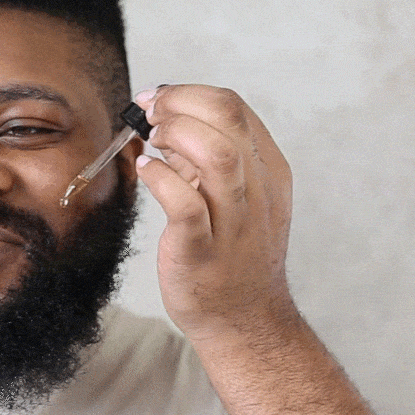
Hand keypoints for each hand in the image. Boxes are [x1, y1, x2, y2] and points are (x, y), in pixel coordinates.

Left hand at [134, 85, 296, 349]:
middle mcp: (257, 191)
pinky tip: (147, 172)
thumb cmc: (233, 257)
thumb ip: (207, 160)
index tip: (157, 99)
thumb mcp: (235, 198)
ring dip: (174, 135)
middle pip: (227, 117)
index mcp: (268, 171)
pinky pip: (185, 203)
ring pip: (217, 154)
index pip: (235, 107)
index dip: (188, 93)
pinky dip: (161, 178)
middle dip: (179, 103)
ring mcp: (233, 221)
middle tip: (149, 113)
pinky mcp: (203, 249)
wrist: (245, 321)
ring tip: (152, 141)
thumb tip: (166, 123)